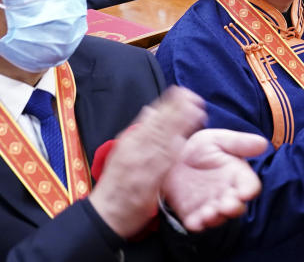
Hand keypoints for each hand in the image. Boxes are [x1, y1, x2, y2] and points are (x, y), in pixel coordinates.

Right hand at [88, 86, 206, 238]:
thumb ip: (138, 131)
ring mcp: (141, 165)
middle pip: (158, 126)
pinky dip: (170, 152)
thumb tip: (150, 109)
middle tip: (194, 97)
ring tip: (196, 112)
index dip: (167, 104)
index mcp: (129, 140)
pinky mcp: (147, 182)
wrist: (106, 212)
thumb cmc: (116, 181)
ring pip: (161, 141)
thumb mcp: (123, 150)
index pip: (151, 118)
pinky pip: (160, 165)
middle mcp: (134, 149)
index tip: (181, 92)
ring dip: (179, 125)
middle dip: (177, 110)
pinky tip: (182, 141)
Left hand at [161, 129, 266, 231]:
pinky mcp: (193, 214)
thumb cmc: (200, 148)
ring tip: (209, 213)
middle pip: (236, 206)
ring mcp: (211, 206)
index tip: (245, 192)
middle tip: (227, 206)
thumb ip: (239, 143)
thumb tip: (264, 143)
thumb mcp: (218, 140)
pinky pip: (197, 223)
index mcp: (238, 176)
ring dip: (215, 218)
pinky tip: (194, 221)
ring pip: (218, 217)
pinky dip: (197, 225)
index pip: (250, 186)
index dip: (249, 190)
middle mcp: (227, 194)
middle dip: (233, 208)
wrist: (173, 159)